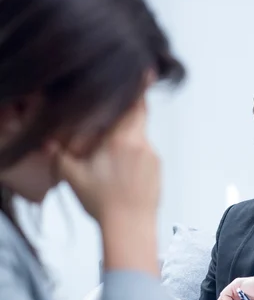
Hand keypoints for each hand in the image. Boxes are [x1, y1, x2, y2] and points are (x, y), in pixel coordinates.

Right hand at [53, 98, 159, 224]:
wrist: (130, 228)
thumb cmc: (104, 204)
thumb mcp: (74, 177)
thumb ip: (59, 154)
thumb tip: (48, 140)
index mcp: (121, 139)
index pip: (134, 104)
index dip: (139, 86)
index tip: (147, 70)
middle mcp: (142, 144)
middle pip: (139, 116)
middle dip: (129, 112)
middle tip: (117, 114)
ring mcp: (153, 158)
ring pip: (141, 137)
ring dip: (128, 140)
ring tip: (112, 160)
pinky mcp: (158, 171)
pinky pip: (146, 154)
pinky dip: (135, 157)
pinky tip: (123, 174)